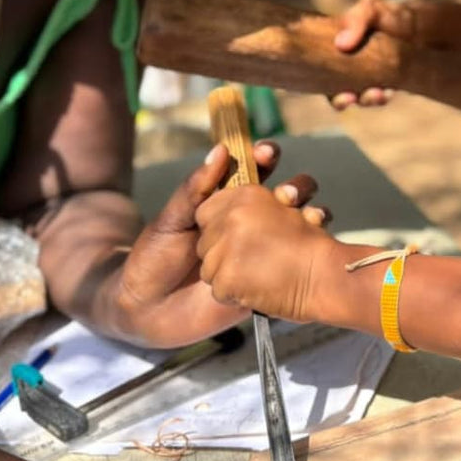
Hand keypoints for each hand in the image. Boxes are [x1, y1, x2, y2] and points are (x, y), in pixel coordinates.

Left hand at [113, 143, 323, 345]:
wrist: (148, 311)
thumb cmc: (156, 258)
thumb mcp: (172, 220)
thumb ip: (196, 188)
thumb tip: (221, 149)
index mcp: (228, 204)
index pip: (254, 173)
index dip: (265, 159)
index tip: (268, 153)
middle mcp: (250, 224)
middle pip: (286, 196)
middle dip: (298, 188)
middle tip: (290, 195)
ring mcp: (260, 252)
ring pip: (297, 226)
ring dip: (311, 216)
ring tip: (312, 219)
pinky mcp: (264, 281)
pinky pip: (292, 264)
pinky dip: (306, 253)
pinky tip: (308, 254)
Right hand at [331, 0, 418, 108]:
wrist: (422, 27)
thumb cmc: (390, 17)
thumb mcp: (371, 10)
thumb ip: (356, 20)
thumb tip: (341, 44)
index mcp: (337, 52)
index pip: (321, 72)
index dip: (323, 86)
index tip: (335, 91)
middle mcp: (349, 69)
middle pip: (336, 92)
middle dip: (342, 100)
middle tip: (351, 97)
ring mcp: (369, 80)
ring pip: (361, 98)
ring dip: (367, 99)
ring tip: (378, 94)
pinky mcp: (387, 86)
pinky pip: (380, 97)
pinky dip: (382, 97)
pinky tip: (389, 91)